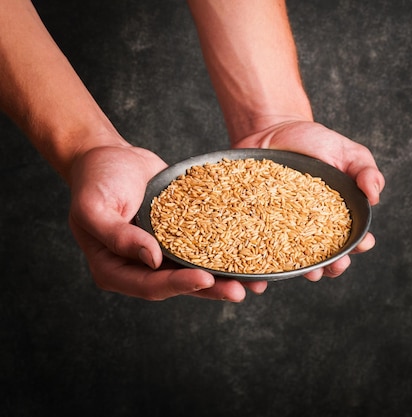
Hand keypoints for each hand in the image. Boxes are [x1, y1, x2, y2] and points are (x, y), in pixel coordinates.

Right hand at [68, 144, 267, 300]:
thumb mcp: (94, 207)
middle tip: (240, 290)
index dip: (179, 285)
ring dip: (226, 276)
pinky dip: (226, 250)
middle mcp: (142, 267)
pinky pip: (205, 245)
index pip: (151, 286)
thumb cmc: (95, 181)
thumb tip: (152, 259)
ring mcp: (163, 252)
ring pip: (198, 269)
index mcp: (115, 270)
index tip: (206, 279)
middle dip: (212, 288)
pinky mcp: (180, 235)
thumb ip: (117, 236)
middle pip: (180, 284)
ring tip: (256, 280)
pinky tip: (252, 252)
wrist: (109, 156)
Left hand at [232, 120, 385, 280]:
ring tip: (302, 272)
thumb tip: (374, 196)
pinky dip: (256, 268)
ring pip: (291, 260)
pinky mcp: (256, 227)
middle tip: (332, 266)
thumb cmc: (316, 142)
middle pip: (324, 258)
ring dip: (297, 272)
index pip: (351, 239)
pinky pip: (255, 251)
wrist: (273, 129)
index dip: (358, 245)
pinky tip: (258, 276)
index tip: (362, 244)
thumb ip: (367, 172)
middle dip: (330, 266)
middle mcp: (310, 231)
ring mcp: (282, 231)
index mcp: (337, 218)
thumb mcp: (348, 153)